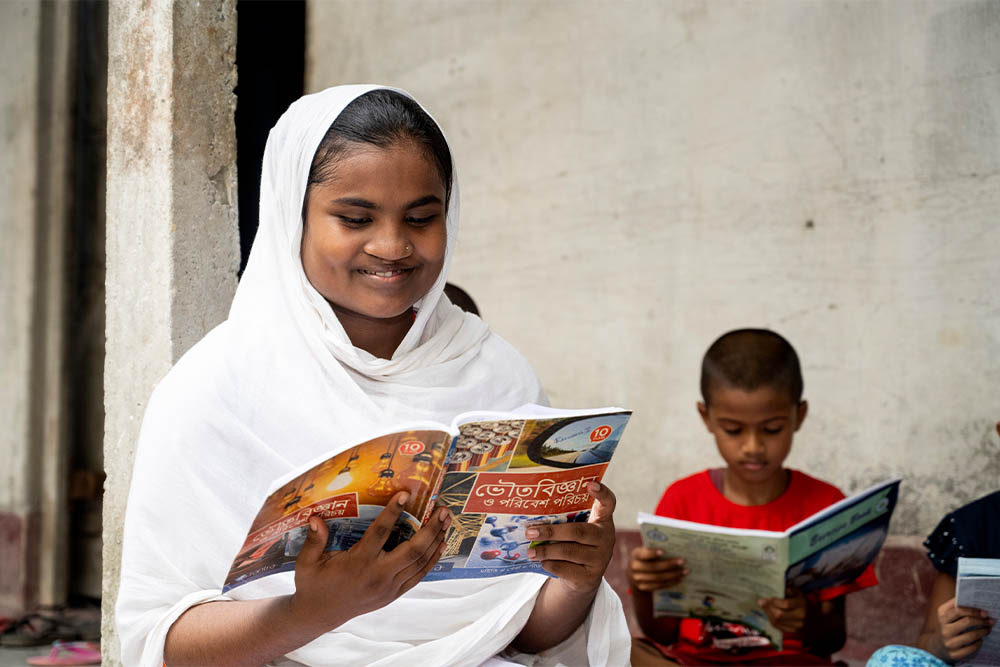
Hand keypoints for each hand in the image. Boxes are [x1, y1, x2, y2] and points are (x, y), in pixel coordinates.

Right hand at [289, 491, 449, 633]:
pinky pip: (418, 576)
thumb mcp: (306, 562)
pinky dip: (432, 560)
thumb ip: (313, 540)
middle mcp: (377, 575)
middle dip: (430, 528)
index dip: (393, 512)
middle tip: (442, 509)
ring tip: (446, 520)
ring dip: (436, 540)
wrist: (318, 615)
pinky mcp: (393, 594)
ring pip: (419, 563)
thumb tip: (315, 517)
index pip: (380, 533)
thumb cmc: (313, 584)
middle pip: (412, 550)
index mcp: (358, 563)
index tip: (406, 495)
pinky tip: (441, 544)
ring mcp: (388, 587)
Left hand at [524, 482, 615, 594]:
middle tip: (530, 531)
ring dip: (546, 550)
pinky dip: (551, 564)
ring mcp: (600, 558)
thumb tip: (531, 518)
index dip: (602, 493)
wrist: (583, 578)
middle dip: (551, 531)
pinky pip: (566, 569)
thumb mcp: (575, 530)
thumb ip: (564, 520)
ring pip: (569, 551)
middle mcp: (605, 538)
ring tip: (530, 551)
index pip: (608, 503)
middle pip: (578, 532)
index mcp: (602, 520)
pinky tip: (541, 562)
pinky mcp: (591, 577)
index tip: (591, 483)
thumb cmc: (575, 544)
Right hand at [628, 547, 687, 591]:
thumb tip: (674, 550)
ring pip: (658, 578)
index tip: (663, 551)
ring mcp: (638, 579)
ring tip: (685, 571)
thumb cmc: (645, 557)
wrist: (633, 571)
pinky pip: (659, 585)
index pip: (643, 554)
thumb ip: (654, 550)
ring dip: (673, 575)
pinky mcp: (644, 588)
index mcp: (635, 555)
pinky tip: (679, 578)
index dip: (652, 553)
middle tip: (682, 561)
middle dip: (669, 565)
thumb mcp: (645, 550)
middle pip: (654, 567)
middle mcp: (634, 567)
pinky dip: (671, 582)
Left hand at [758, 591, 807, 633]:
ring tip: (764, 607)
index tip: (765, 598)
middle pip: (779, 615)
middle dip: (768, 608)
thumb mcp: (797, 593)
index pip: (786, 604)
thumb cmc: (802, 602)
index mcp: (802, 605)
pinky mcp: (793, 631)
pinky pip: (778, 626)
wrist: (814, 618)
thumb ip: (787, 591)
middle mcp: (800, 617)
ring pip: (777, 621)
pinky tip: (769, 613)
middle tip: (761, 602)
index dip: (773, 602)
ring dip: (768, 613)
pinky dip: (771, 619)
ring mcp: (797, 626)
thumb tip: (774, 591)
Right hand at [935, 597, 994, 661]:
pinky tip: (980, 640)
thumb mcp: (946, 614)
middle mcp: (943, 629)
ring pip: (971, 636)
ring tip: (988, 629)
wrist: (939, 646)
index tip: (985, 612)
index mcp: (941, 616)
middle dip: (981, 621)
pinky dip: (978, 643)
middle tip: (991, 621)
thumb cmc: (948, 626)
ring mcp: (949, 642)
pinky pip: (972, 648)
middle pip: (967, 622)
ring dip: (983, 631)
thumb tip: (972, 598)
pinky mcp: (954, 654)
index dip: (973, 610)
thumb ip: (956, 605)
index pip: (958, 610)